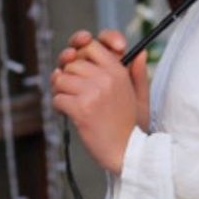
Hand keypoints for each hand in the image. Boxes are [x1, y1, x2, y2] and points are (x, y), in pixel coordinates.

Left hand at [51, 29, 145, 174]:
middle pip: (73, 62)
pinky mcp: (81, 109)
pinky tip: (70, 114)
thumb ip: (138, 72)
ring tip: (72, 102)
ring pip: (61, 79)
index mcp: (120, 71)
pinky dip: (59, 106)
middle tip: (73, 88)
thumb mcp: (141, 95)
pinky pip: (57, 98)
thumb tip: (140, 52)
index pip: (92, 46)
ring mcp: (93, 92)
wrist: (128, 152)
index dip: (81, 52)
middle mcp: (107, 77)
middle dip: (69, 75)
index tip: (79, 61)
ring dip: (61, 91)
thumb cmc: (133, 126)